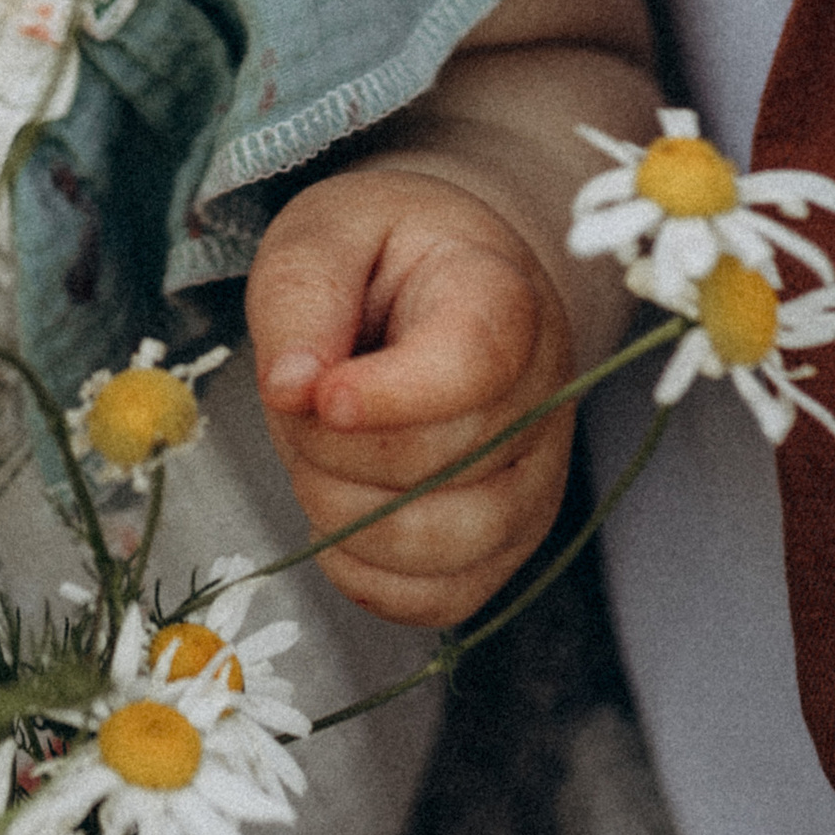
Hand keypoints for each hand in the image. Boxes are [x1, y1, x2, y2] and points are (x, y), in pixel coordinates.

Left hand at [245, 160, 571, 623]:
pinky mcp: (510, 548)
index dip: (388, 397)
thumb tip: (291, 388)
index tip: (320, 393)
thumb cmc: (381, 255)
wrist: (444, 284)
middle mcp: (543, 400)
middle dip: (328, 442)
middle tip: (303, 392)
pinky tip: (341, 504)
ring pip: (435, 546)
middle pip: (433, 466)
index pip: (471, 368)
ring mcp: (535, 484)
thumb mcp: (324, 234)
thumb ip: (302, 296)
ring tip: (321, 443)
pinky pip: (438, 600)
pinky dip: (365, 570)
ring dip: (339, 506)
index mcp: (504, 299)